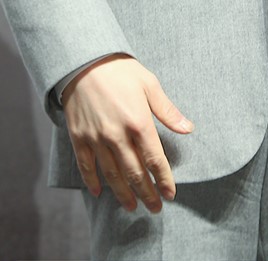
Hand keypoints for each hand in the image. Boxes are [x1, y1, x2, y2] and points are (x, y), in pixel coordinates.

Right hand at [62, 53, 194, 213]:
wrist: (85, 60)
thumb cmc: (121, 70)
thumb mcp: (149, 84)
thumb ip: (167, 111)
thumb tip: (188, 129)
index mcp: (138, 122)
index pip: (155, 160)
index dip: (164, 180)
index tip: (170, 194)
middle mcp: (117, 135)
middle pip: (134, 173)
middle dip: (147, 193)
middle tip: (155, 208)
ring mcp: (96, 138)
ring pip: (112, 175)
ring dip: (123, 193)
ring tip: (132, 206)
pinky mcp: (79, 137)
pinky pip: (86, 166)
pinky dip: (92, 181)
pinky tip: (100, 192)